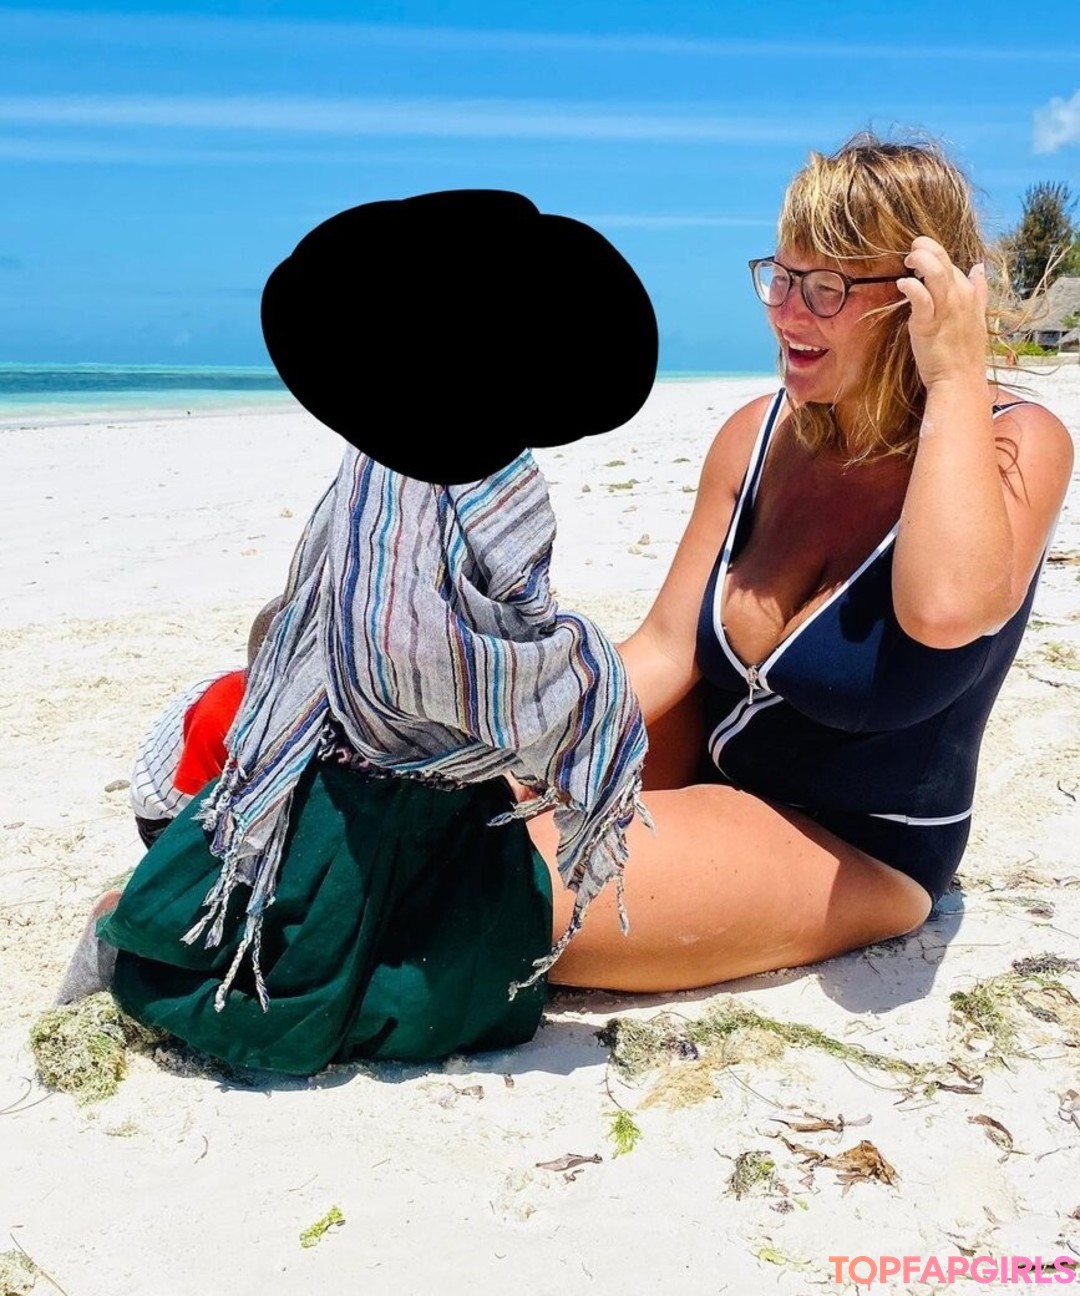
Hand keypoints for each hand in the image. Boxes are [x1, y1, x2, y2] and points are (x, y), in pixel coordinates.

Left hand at [896, 236, 987, 388]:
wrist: (960, 380)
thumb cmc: (964, 353)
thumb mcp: (976, 317)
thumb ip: (978, 291)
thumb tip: (979, 268)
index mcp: (970, 294)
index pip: (952, 263)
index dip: (936, 256)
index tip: (922, 262)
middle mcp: (960, 296)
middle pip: (943, 258)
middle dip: (924, 248)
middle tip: (911, 256)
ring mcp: (945, 309)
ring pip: (934, 270)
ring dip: (918, 259)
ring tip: (907, 264)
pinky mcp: (928, 323)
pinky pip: (919, 295)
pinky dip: (909, 285)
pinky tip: (902, 284)